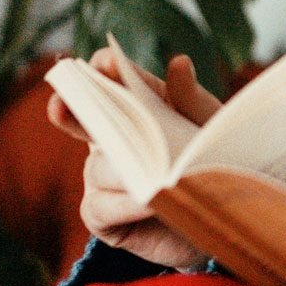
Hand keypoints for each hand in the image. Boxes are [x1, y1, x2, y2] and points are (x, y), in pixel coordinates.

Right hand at [48, 50, 223, 270]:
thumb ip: (191, 98)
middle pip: (85, 120)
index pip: (108, 80)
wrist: (224, 222)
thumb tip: (179, 63)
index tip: (105, 64)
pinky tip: (150, 202)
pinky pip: (101, 206)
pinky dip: (125, 204)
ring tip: (154, 173)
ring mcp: (102, 178)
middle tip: (61, 104)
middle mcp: (110, 139)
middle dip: (73, 110)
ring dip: (124, 170)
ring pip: (98, 168)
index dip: (101, 70)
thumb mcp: (208, 128)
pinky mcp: (103, 216)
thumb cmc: (212, 163)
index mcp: (135, 108)